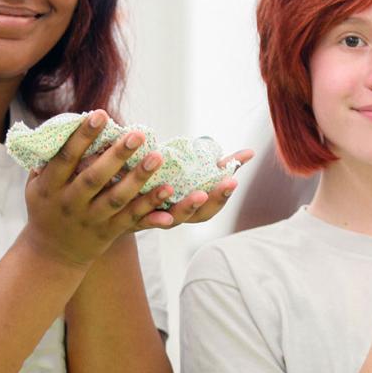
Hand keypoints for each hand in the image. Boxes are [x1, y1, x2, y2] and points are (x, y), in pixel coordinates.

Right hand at [19, 111, 175, 266]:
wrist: (51, 254)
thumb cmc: (46, 208)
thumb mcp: (36, 186)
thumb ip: (47, 160)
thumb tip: (62, 125)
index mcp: (49, 187)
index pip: (66, 158)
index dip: (82, 136)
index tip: (100, 114)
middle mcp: (70, 204)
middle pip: (95, 178)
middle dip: (116, 155)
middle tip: (137, 134)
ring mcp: (90, 219)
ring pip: (116, 198)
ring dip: (138, 177)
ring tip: (157, 156)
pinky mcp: (108, 232)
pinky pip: (131, 217)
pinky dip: (150, 204)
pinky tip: (167, 189)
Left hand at [134, 148, 254, 230]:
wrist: (120, 196)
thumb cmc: (166, 182)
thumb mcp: (193, 173)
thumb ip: (221, 165)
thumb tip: (251, 152)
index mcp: (192, 208)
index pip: (212, 207)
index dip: (223, 194)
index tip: (233, 180)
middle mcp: (177, 217)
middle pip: (198, 215)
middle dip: (213, 199)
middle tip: (226, 184)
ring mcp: (158, 219)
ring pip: (174, 218)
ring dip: (185, 206)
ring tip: (189, 190)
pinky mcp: (135, 218)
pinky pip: (146, 218)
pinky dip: (154, 215)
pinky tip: (158, 203)